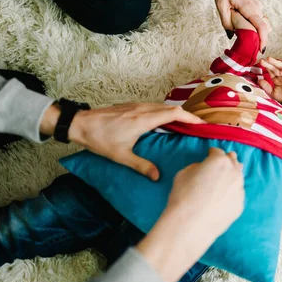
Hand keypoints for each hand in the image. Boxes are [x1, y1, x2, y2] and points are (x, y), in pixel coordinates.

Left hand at [67, 103, 204, 180]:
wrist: (79, 124)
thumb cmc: (100, 140)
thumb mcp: (121, 156)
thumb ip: (141, 166)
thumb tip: (157, 176)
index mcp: (144, 119)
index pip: (174, 113)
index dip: (190, 117)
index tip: (201, 124)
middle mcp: (143, 109)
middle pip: (171, 108)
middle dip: (187, 116)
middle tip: (198, 126)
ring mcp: (136, 105)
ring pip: (162, 106)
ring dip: (175, 113)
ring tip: (184, 124)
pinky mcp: (131, 105)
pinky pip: (153, 106)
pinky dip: (164, 112)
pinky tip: (163, 121)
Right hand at [167, 147, 244, 235]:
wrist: (190, 225)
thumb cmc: (183, 196)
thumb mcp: (183, 173)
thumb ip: (197, 166)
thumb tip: (203, 169)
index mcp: (220, 161)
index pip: (217, 152)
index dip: (211, 153)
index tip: (209, 154)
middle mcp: (234, 172)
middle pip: (232, 162)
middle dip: (227, 161)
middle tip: (224, 161)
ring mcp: (239, 190)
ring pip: (238, 179)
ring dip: (232, 176)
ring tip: (226, 178)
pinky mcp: (240, 205)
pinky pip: (236, 195)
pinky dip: (231, 193)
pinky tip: (224, 198)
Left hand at [213, 0, 269, 50]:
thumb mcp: (220, 6)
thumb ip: (226, 22)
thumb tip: (232, 36)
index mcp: (248, 8)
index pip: (261, 27)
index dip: (263, 40)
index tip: (261, 50)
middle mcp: (256, 7)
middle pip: (264, 28)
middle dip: (259, 39)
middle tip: (248, 48)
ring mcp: (257, 6)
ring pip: (262, 24)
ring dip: (257, 33)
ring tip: (245, 40)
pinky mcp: (255, 6)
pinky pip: (259, 20)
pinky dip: (255, 27)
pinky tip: (244, 30)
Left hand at [259, 57, 281, 107]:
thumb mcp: (272, 93)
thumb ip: (266, 87)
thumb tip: (259, 80)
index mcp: (277, 79)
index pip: (271, 71)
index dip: (266, 67)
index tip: (259, 64)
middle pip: (275, 67)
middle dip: (269, 63)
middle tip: (262, 60)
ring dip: (276, 63)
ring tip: (269, 60)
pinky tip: (281, 72)